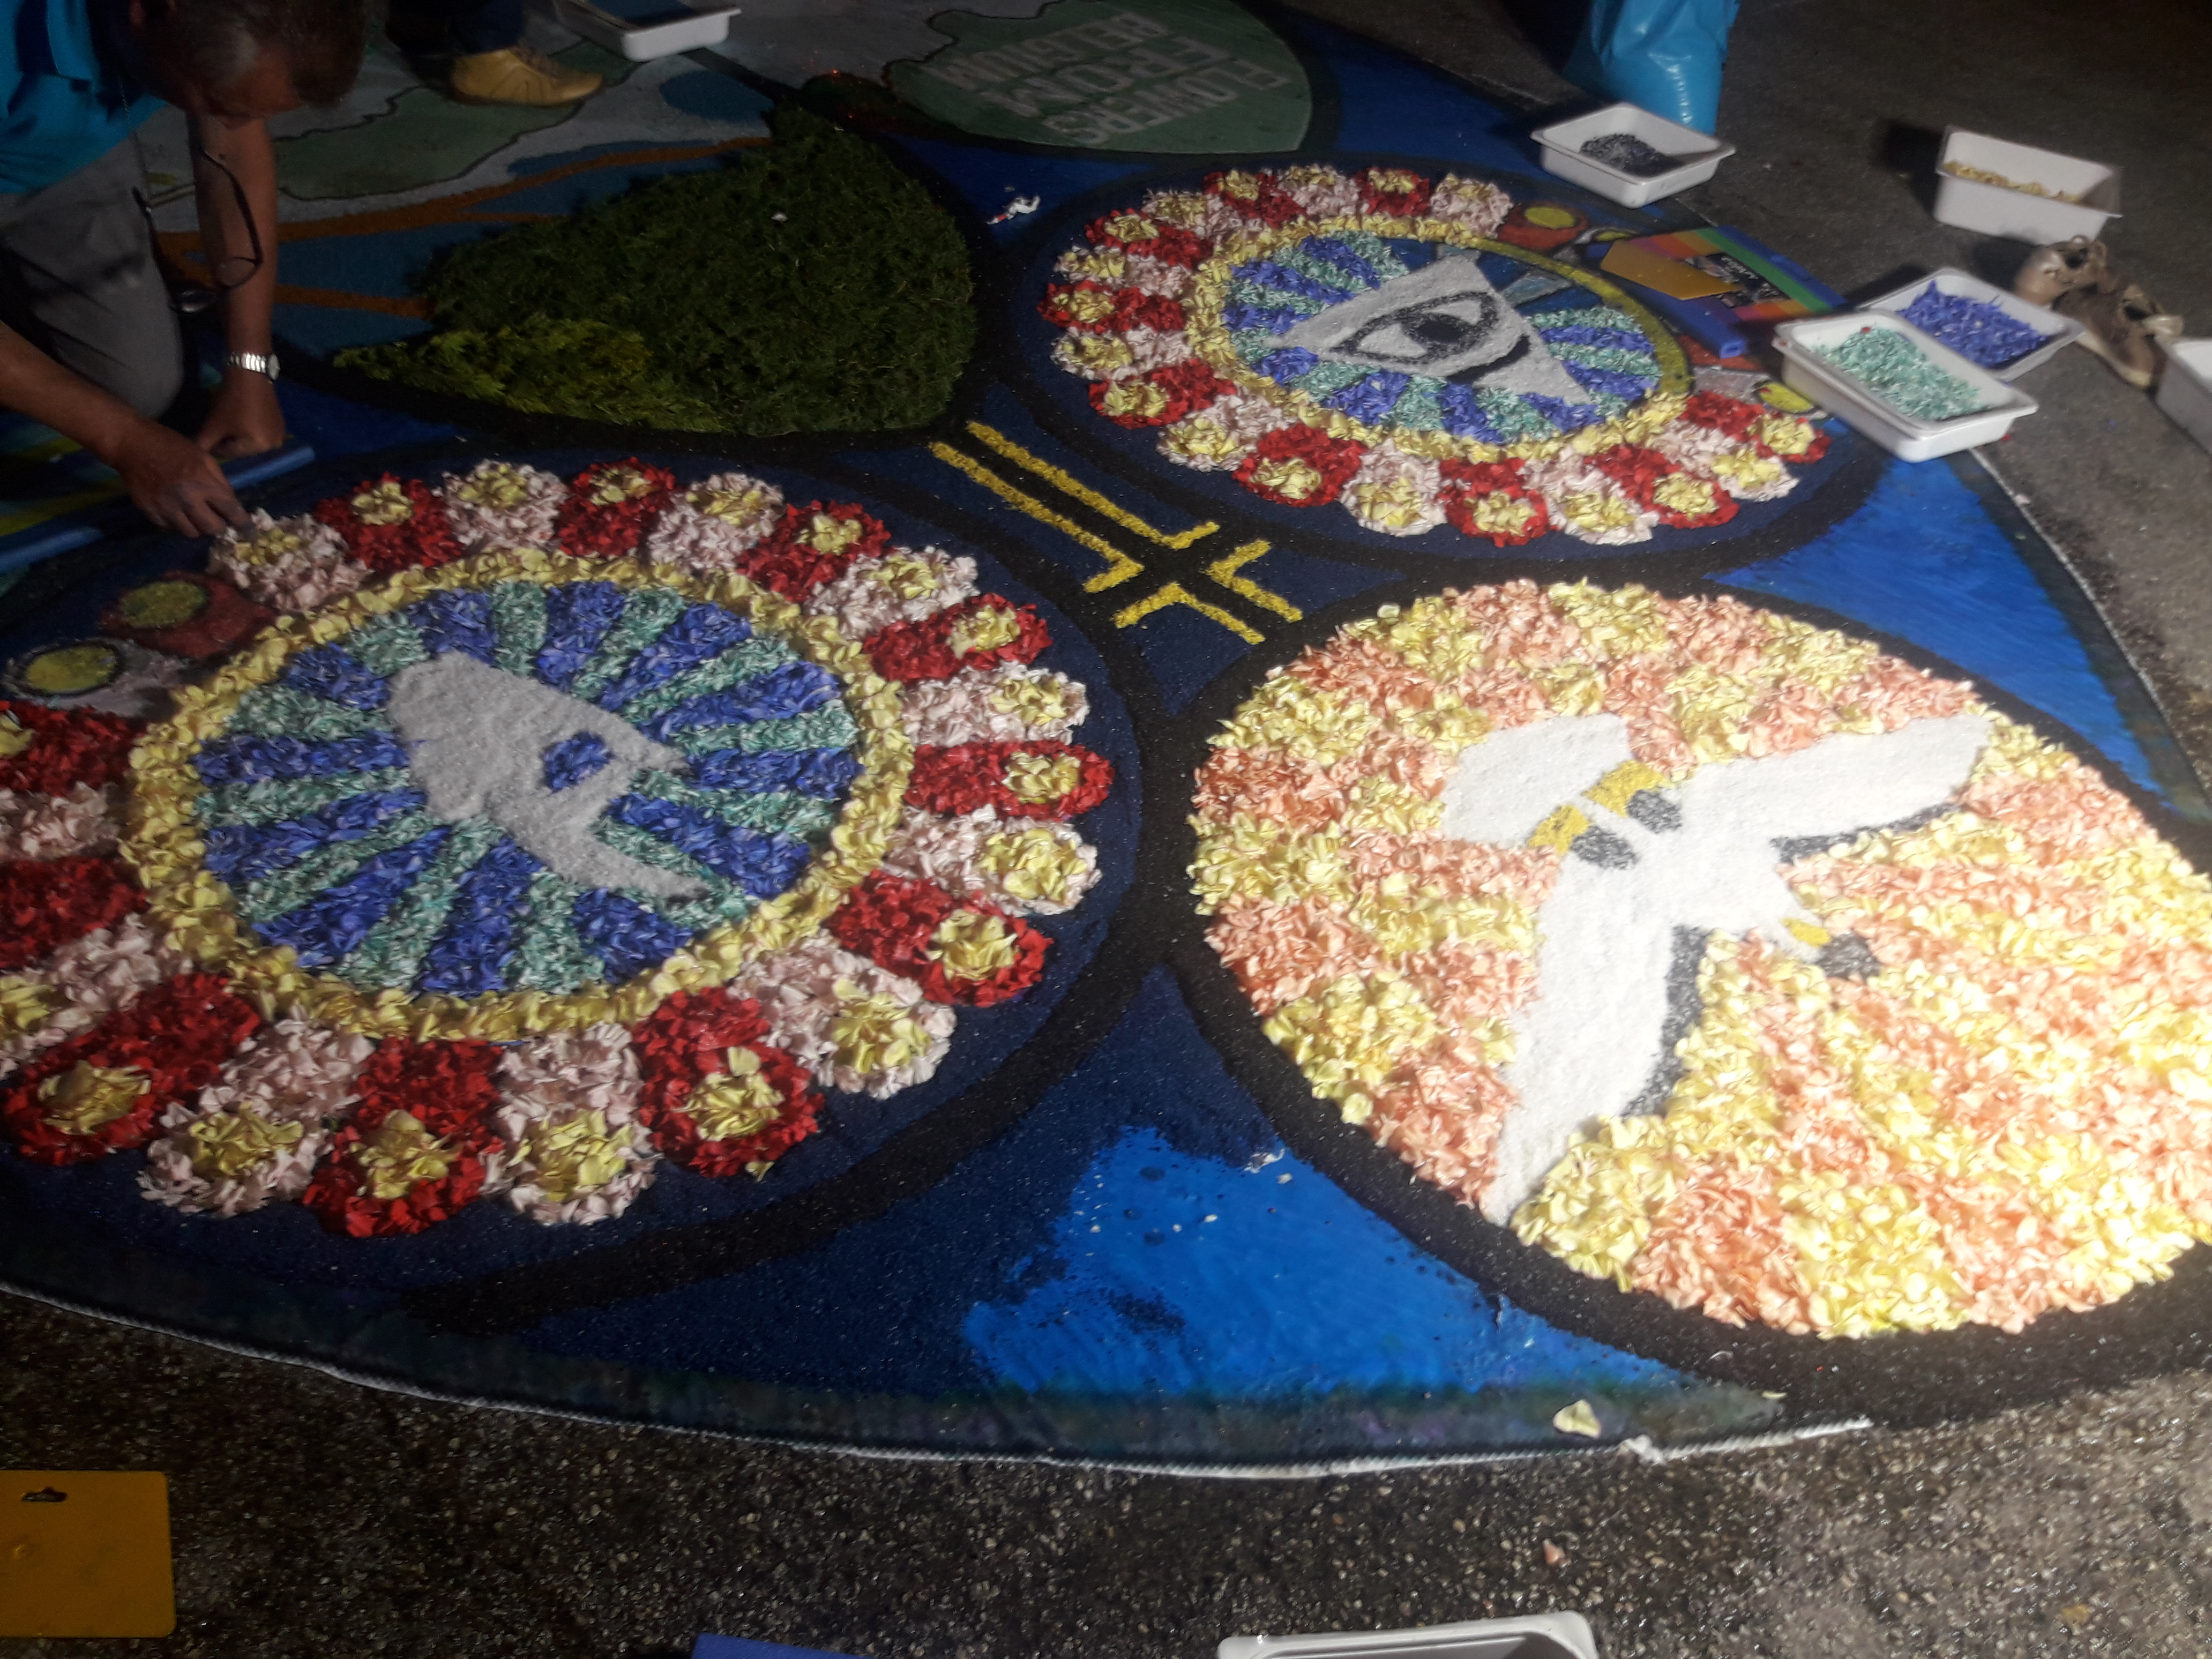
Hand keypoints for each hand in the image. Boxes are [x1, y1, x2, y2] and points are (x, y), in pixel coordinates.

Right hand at [108, 418, 247, 536]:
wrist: (131, 443)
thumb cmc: (171, 446)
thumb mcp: (203, 457)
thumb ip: (219, 481)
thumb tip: (231, 503)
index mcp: (204, 483)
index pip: (231, 511)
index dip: (243, 525)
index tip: (249, 533)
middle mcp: (186, 498)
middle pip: (211, 529)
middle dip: (218, 527)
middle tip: (217, 520)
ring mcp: (166, 506)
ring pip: (190, 533)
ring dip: (196, 527)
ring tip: (194, 515)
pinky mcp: (149, 510)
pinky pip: (168, 527)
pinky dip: (175, 522)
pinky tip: (174, 509)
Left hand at [197, 368, 285, 459]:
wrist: (250, 374)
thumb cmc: (232, 401)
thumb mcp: (214, 424)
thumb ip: (204, 442)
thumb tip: (196, 454)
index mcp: (259, 447)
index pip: (232, 454)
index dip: (215, 447)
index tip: (206, 439)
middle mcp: (273, 445)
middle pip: (244, 449)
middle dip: (229, 442)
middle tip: (217, 431)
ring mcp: (279, 435)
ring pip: (252, 441)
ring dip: (239, 436)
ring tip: (229, 425)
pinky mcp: (280, 424)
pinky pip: (261, 433)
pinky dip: (250, 429)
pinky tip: (241, 419)